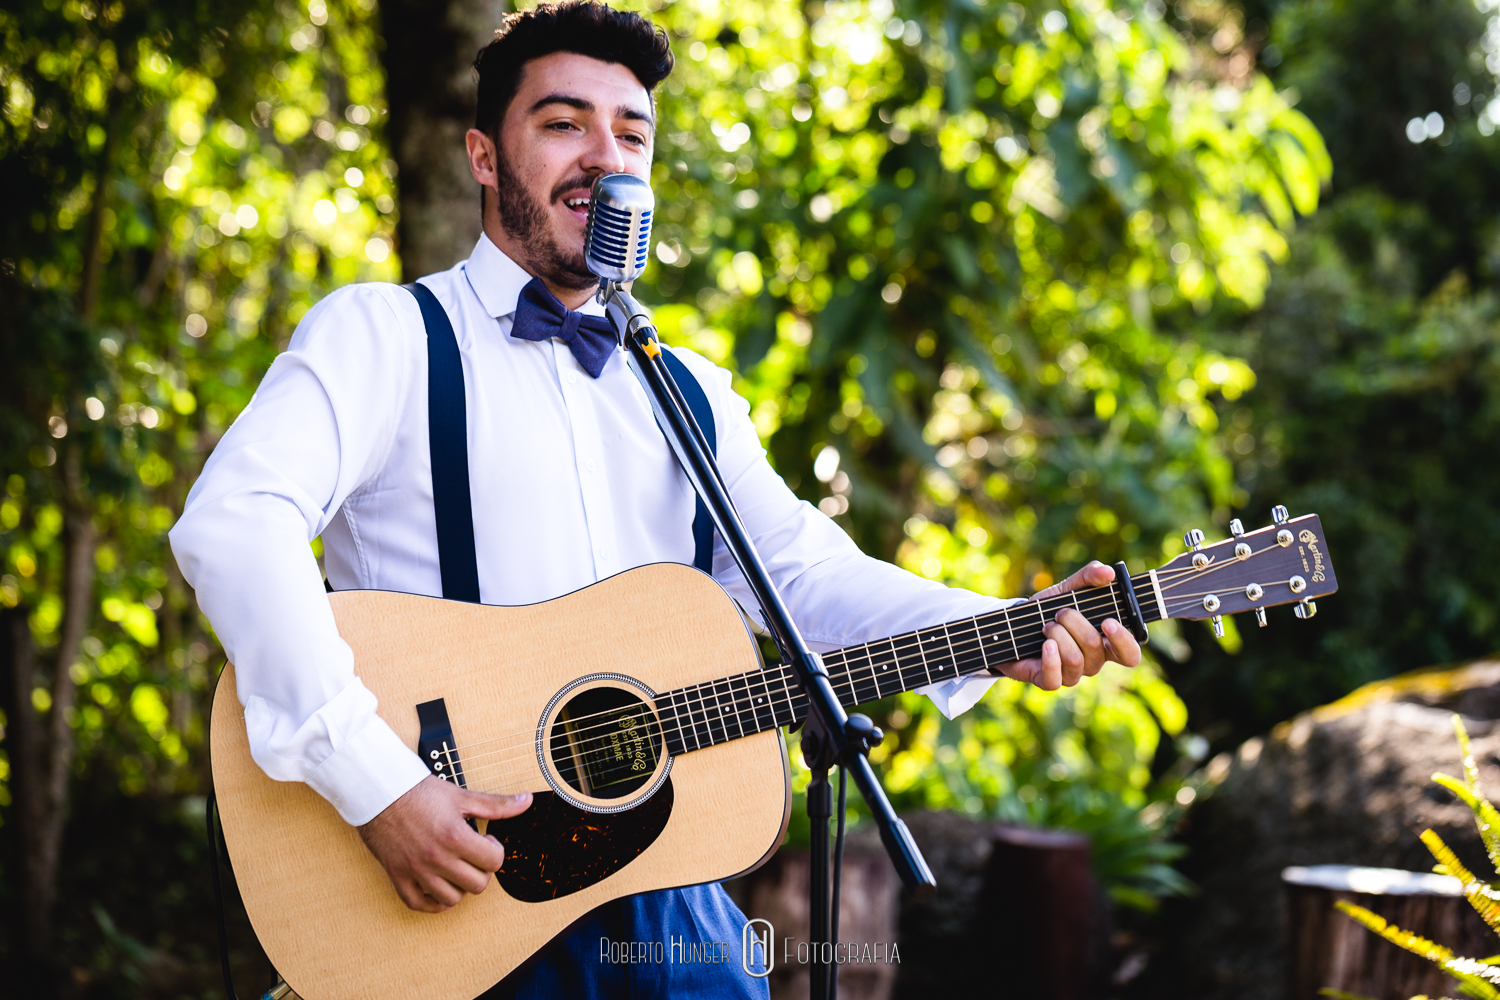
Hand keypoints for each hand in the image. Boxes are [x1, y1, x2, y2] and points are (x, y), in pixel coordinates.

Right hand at [358, 776, 531, 912]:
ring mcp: (416, 871)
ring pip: (452, 899)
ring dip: (460, 886)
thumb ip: (497, 804)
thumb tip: (527, 801)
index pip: (494, 862)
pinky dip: (433, 902)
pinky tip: (439, 886)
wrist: (379, 792)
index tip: (485, 839)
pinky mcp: (398, 877)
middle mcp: (436, 858)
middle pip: (477, 884)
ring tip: (457, 867)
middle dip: (482, 870)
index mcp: (455, 837)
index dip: (495, 850)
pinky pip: (419, 904)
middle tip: (473, 854)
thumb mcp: (462, 796)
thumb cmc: (419, 792)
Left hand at [989, 561, 1142, 690]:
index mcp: (1105, 643)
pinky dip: (1050, 658)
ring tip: (1046, 625)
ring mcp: (1072, 674)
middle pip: (1095, 648)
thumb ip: (1090, 576)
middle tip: (1060, 612)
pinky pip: (1055, 679)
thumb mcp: (1069, 588)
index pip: (1129, 654)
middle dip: (1074, 623)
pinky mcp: (1049, 681)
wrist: (1014, 625)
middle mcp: (1092, 661)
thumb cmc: (1049, 609)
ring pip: (1074, 660)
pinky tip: (1045, 644)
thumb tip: (1108, 572)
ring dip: (1058, 635)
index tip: (1108, 622)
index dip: (1123, 641)